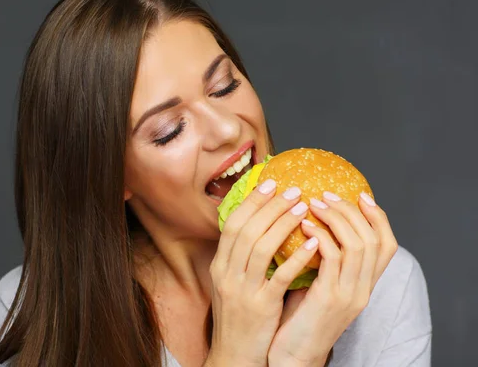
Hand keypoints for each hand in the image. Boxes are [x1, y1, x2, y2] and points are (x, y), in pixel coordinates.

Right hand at [206, 181, 320, 366]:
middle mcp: (227, 274)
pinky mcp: (261, 306)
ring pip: (261, 248)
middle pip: (247, 230)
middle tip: (292, 190)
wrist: (234, 355)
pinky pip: (280, 276)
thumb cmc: (238, 317)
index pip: (233, 225)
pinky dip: (296, 257)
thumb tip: (259, 226)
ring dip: (283, 224)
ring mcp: (243, 290)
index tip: (270, 183)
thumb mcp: (230, 283)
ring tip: (303, 208)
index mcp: (220, 266)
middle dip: (270, 206)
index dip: (251, 202)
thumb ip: (240, 257)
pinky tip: (312, 242)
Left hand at [268, 191, 397, 365]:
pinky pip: (332, 259)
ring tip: (313, 204)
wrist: (294, 354)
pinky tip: (304, 226)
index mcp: (364, 285)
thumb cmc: (300, 317)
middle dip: (351, 211)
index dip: (378, 217)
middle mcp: (363, 289)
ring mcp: (349, 295)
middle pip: (373, 239)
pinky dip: (320, 237)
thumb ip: (326, 260)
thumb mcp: (320, 285)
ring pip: (357, 245)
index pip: (387, 245)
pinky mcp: (329, 299)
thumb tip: (312, 222)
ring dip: (335, 219)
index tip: (361, 194)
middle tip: (327, 194)